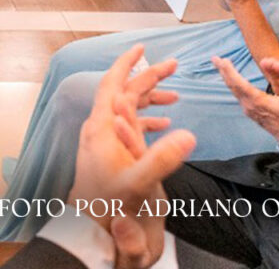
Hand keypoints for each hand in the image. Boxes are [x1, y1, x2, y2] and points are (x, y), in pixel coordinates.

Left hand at [67, 44, 195, 267]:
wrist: (90, 231)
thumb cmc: (107, 206)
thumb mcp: (137, 183)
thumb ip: (161, 159)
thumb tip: (187, 133)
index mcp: (102, 128)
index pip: (112, 85)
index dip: (126, 64)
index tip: (142, 47)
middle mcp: (100, 130)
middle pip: (123, 93)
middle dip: (147, 77)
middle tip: (174, 65)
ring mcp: (104, 143)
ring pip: (127, 111)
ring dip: (149, 100)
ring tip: (175, 97)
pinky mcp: (110, 155)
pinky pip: (129, 129)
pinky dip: (147, 122)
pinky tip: (165, 126)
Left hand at [215, 56, 278, 144]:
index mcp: (258, 102)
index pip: (239, 84)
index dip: (230, 71)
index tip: (223, 60)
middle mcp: (249, 105)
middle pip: (232, 86)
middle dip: (223, 71)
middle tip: (214, 58)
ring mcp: (248, 109)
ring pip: (233, 90)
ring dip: (226, 76)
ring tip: (220, 65)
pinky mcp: (250, 110)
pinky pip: (237, 94)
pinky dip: (233, 83)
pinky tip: (232, 78)